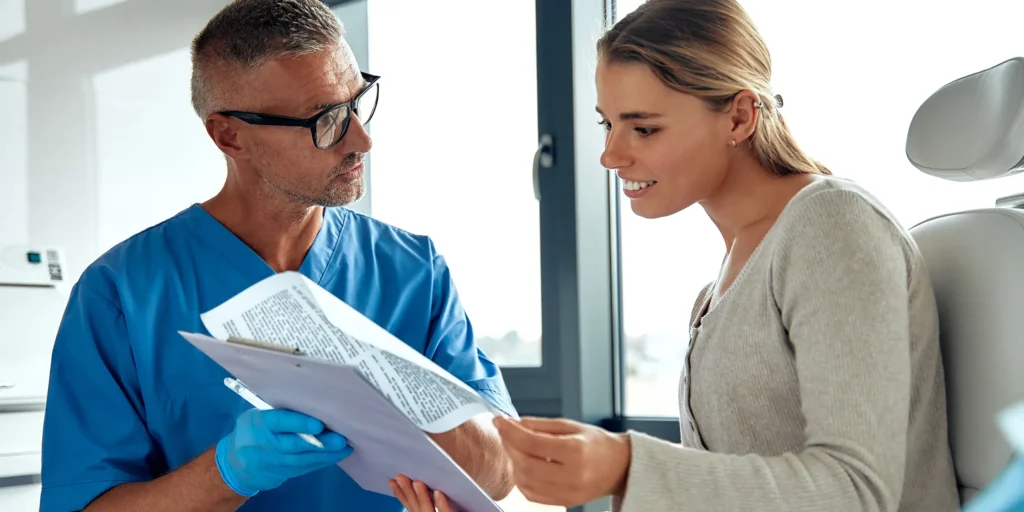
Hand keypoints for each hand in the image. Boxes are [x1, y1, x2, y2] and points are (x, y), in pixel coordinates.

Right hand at [215, 408, 352, 495]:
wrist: (234, 463)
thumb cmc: (252, 430)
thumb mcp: (258, 415)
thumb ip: (279, 411)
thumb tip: (312, 401)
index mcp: (258, 423)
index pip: (279, 422)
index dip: (299, 424)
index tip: (318, 424)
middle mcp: (265, 444)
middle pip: (294, 445)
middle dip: (319, 443)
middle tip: (340, 439)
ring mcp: (273, 462)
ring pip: (302, 459)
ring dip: (326, 454)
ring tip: (345, 447)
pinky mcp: (281, 474)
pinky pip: (303, 468)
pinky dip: (321, 462)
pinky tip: (335, 456)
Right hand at [389, 474, 452, 511]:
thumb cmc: (452, 506)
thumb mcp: (437, 504)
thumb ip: (429, 498)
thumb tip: (419, 478)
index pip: (410, 505)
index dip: (400, 494)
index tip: (392, 481)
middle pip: (416, 507)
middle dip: (407, 492)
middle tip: (400, 476)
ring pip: (427, 511)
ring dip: (421, 496)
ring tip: (417, 482)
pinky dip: (441, 505)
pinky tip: (438, 493)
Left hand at [493, 416, 630, 506]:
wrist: (619, 467)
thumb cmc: (596, 443)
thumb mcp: (571, 426)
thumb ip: (541, 425)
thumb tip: (514, 423)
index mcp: (576, 451)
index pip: (532, 442)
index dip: (510, 431)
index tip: (499, 420)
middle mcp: (572, 475)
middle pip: (526, 464)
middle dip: (510, 446)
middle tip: (505, 433)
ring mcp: (569, 493)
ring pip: (526, 482)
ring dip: (514, 463)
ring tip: (515, 448)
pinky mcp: (565, 503)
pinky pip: (532, 495)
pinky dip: (521, 480)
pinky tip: (523, 465)